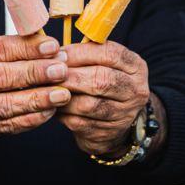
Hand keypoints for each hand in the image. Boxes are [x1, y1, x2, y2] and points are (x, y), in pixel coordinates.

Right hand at [0, 32, 70, 136]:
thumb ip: (16, 45)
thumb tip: (52, 47)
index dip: (26, 48)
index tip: (52, 47)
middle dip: (33, 74)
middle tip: (60, 71)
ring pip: (4, 105)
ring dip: (36, 100)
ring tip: (62, 94)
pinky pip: (9, 125)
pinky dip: (32, 119)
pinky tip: (51, 110)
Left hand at [58, 41, 150, 156]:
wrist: (115, 122)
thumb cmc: (103, 84)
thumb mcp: (105, 64)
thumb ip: (87, 53)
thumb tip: (54, 51)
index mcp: (136, 67)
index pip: (110, 54)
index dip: (80, 53)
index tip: (58, 54)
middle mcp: (135, 90)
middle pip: (101, 80)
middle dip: (71, 76)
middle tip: (49, 74)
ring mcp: (124, 114)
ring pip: (88, 105)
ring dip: (64, 96)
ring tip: (48, 90)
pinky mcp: (108, 133)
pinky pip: (80, 122)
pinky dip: (63, 113)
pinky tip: (53, 106)